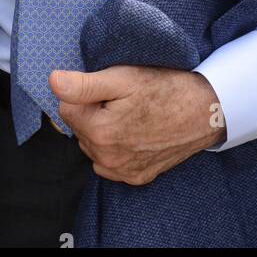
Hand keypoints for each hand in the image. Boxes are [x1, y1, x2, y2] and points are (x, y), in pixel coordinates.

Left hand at [50, 66, 226, 185]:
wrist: (204, 112)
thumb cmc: (165, 90)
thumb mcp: (123, 78)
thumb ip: (84, 84)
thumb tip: (53, 81)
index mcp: (99, 132)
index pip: (65, 108)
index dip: (84, 93)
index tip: (107, 89)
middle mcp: (107, 159)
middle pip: (79, 127)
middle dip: (92, 111)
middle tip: (121, 100)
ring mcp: (122, 172)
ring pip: (92, 144)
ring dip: (102, 129)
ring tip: (130, 114)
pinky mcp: (136, 177)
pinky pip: (109, 161)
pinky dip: (115, 147)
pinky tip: (134, 132)